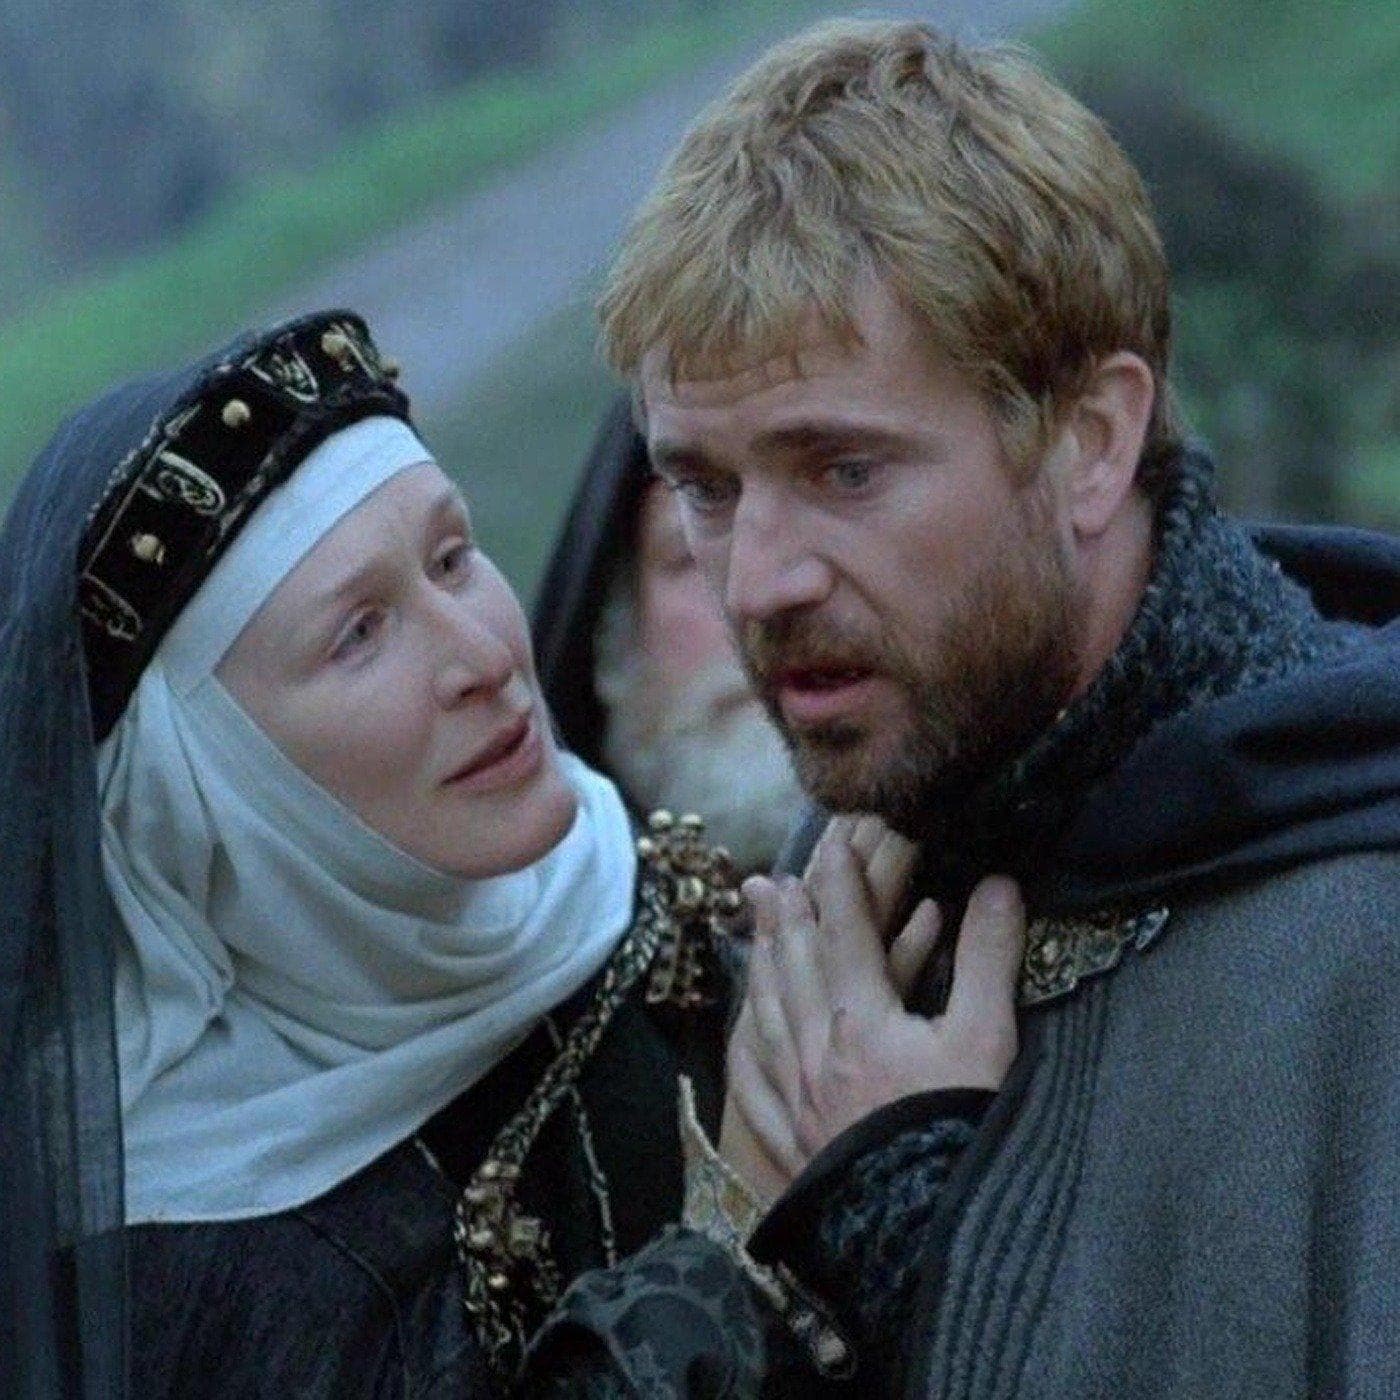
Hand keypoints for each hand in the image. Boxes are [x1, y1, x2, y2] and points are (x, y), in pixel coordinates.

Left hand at [720, 825, 1024, 1189]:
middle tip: (769, 881)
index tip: (832, 847)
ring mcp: (795, 1095)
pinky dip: (745, 1045)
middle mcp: (815, 1049)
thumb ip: (989, 958)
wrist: (921, 1229)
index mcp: (861, 1020)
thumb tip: (997, 885)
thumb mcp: (987, 1040)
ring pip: (767, 1013)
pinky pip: (753, 1080)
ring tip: (754, 933)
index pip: (845, 934)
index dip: (841, 886)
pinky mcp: (789, 1137)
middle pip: (794, 966)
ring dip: (761, 965)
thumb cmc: (957, 1131)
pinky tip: (740, 1033)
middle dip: (785, 918)